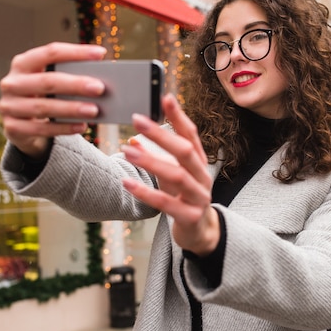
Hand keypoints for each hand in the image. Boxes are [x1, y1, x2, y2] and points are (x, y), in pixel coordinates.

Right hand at [0, 42, 106, 158]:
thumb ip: (69, 78)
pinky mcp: (13, 128)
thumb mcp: (50, 83)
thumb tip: (99, 80)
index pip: (50, 53)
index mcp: (23, 63)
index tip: (100, 53)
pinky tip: (81, 126)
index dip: (76, 52)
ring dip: (71, 109)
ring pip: (43, 107)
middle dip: (75, 84)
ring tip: (94, 110)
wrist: (20, 125)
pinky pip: (41, 129)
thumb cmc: (42, 97)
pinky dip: (63, 128)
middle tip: (99, 88)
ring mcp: (9, 106)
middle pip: (47, 81)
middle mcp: (12, 82)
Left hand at [121, 94, 219, 255]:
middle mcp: (202, 176)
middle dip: (161, 134)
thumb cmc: (183, 198)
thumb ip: (154, 157)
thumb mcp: (170, 175)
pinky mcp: (189, 216)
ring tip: (128, 152)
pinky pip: (167, 203)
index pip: (191, 134)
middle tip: (138, 120)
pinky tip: (128, 184)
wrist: (200, 232)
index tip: (165, 97)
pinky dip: (146, 192)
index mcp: (199, 162)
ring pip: (177, 175)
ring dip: (151, 162)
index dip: (178, 116)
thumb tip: (131, 141)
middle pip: (185, 151)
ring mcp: (198, 197)